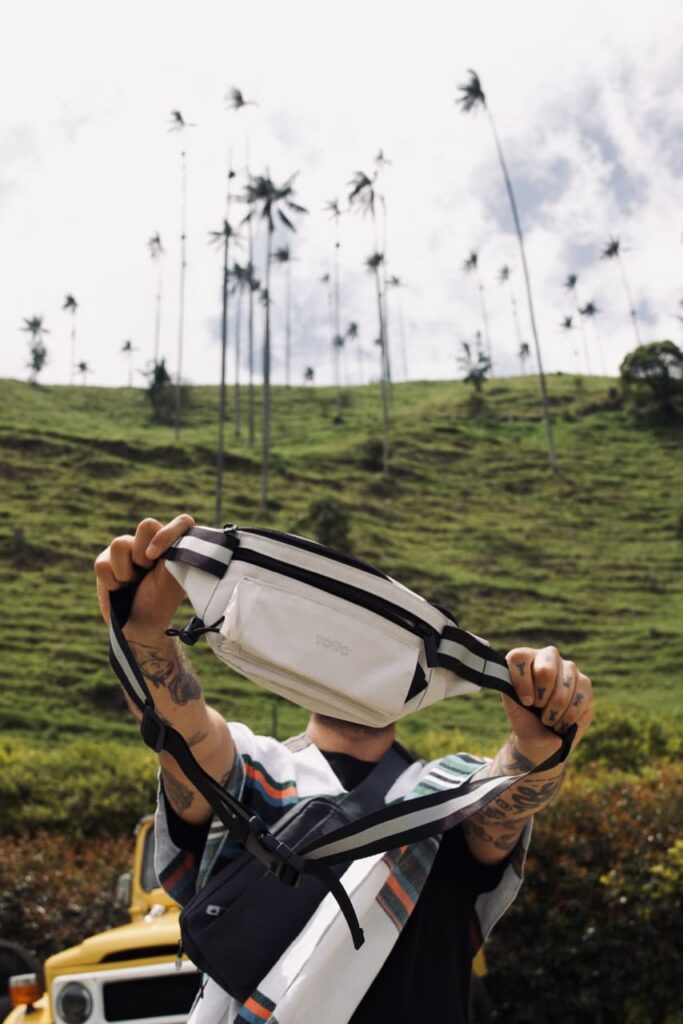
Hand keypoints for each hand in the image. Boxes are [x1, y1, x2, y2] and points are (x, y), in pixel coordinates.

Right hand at [94, 514, 194, 636]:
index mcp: (173, 544)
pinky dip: (111, 582)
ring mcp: (127, 549)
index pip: (183, 521)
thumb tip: (175, 532)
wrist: (140, 626)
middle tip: (146, 573)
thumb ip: (175, 551)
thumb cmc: (161, 601)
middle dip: (144, 555)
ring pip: (119, 543)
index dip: (167, 535)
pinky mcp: (105, 561)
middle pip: (147, 524)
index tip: (155, 557)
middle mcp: (151, 542)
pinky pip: (102, 564)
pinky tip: (118, 588)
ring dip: (126, 572)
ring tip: (131, 583)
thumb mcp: (175, 577)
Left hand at [503, 646, 593, 759]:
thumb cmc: (524, 718)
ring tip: (548, 719)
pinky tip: (561, 722)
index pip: (519, 658)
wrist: (541, 739)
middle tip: (537, 708)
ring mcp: (569, 668)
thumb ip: (509, 687)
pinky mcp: (585, 683)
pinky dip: (568, 717)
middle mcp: (547, 657)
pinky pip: (579, 699)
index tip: (525, 701)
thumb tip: (507, 674)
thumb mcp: (511, 704)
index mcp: (525, 658)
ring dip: (553, 713)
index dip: (521, 682)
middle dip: (541, 697)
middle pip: (545, 671)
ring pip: (563, 690)